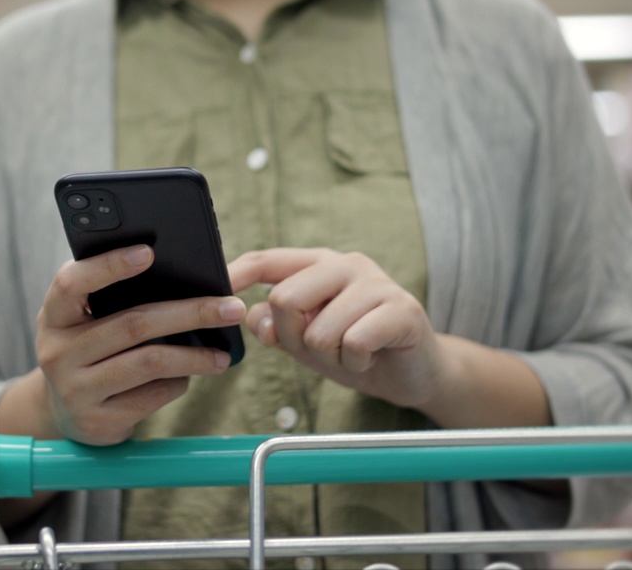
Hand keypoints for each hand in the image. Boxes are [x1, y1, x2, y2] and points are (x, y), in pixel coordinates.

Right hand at [34, 244, 243, 445]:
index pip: (72, 283)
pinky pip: (151, 395)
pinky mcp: (96, 420)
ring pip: (149, 362)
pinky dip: (178, 383)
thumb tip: (204, 275)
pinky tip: (188, 376)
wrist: (67, 413)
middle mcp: (56, 350)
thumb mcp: (90, 320)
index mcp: (54, 314)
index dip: (108, 266)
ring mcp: (74, 388)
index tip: (148, 252)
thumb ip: (123, 296)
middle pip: (132, 323)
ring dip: (194, 356)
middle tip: (231, 308)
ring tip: (222, 354)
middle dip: (190, 313)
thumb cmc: (91, 350)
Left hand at [228, 248, 446, 409]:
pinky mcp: (402, 309)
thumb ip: (278, 326)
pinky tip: (370, 358)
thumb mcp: (307, 340)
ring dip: (330, 357)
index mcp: (318, 265)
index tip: (216, 292)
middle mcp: (346, 264)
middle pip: (286, 298)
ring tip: (352, 353)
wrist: (415, 372)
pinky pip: (354, 343)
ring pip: (319, 330)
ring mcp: (376, 284)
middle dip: (295, 339)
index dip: (237, 274)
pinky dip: (355, 363)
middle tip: (323, 350)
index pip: (267, 260)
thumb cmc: (357, 350)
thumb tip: (253, 316)